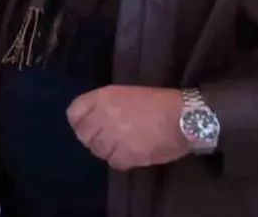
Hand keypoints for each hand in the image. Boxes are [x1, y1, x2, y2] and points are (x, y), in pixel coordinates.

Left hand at [67, 85, 188, 170]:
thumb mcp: (124, 94)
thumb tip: (93, 120)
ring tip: (120, 146)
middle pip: (83, 134)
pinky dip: (120, 161)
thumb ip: (104, 105)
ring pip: (97, 150)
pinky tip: (129, 154)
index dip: (79, 122)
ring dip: (106, 150)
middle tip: (106, 139)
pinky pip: (113, 162)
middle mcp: (103, 116)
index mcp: (102, 97)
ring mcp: (113, 137)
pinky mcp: (126, 155)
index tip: (88, 126)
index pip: (73, 113)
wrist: (184, 117)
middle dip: (92, 138)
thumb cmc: (157, 102)